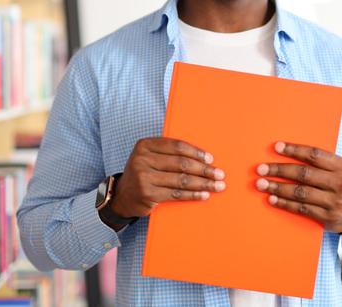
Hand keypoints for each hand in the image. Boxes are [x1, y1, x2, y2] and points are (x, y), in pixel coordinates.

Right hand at [110, 138, 225, 218]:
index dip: (196, 152)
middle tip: (219, 174)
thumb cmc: (144, 173)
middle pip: (181, 163)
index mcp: (145, 145)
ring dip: (203, 183)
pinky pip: (176, 194)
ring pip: (181, 180)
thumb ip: (169, 153)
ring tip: (217, 185)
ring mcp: (144, 177)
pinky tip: (204, 195)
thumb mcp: (150, 157)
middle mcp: (142, 159)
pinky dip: (192, 195)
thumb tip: (202, 157)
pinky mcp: (148, 194)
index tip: (210, 158)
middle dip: (203, 169)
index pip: (176, 146)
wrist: (122, 195)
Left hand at [255, 141, 341, 240]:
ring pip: (300, 192)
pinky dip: (284, 203)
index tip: (276, 147)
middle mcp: (341, 184)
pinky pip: (301, 209)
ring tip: (261, 183)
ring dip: (277, 187)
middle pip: (304, 174)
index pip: (315, 155)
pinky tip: (272, 198)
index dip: (294, 150)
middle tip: (260, 168)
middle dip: (279, 170)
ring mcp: (335, 202)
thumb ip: (323, 163)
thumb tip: (290, 152)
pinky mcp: (328, 218)